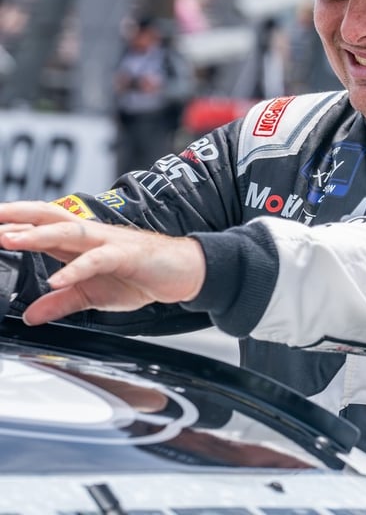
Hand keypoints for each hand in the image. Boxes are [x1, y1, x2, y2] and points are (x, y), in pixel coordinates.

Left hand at [0, 201, 204, 325]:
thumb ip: (61, 302)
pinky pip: (96, 261)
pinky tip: (57, 280)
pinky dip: (75, 269)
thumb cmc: (142, 276)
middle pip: (50, 217)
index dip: (15, 223)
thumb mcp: (93, 294)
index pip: (42, 226)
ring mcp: (110, 243)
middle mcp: (92, 236)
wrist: (183, 272)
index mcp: (82, 243)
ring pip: (69, 233)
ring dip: (37, 235)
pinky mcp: (126, 255)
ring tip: (10, 239)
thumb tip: (30, 315)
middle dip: (18, 215)